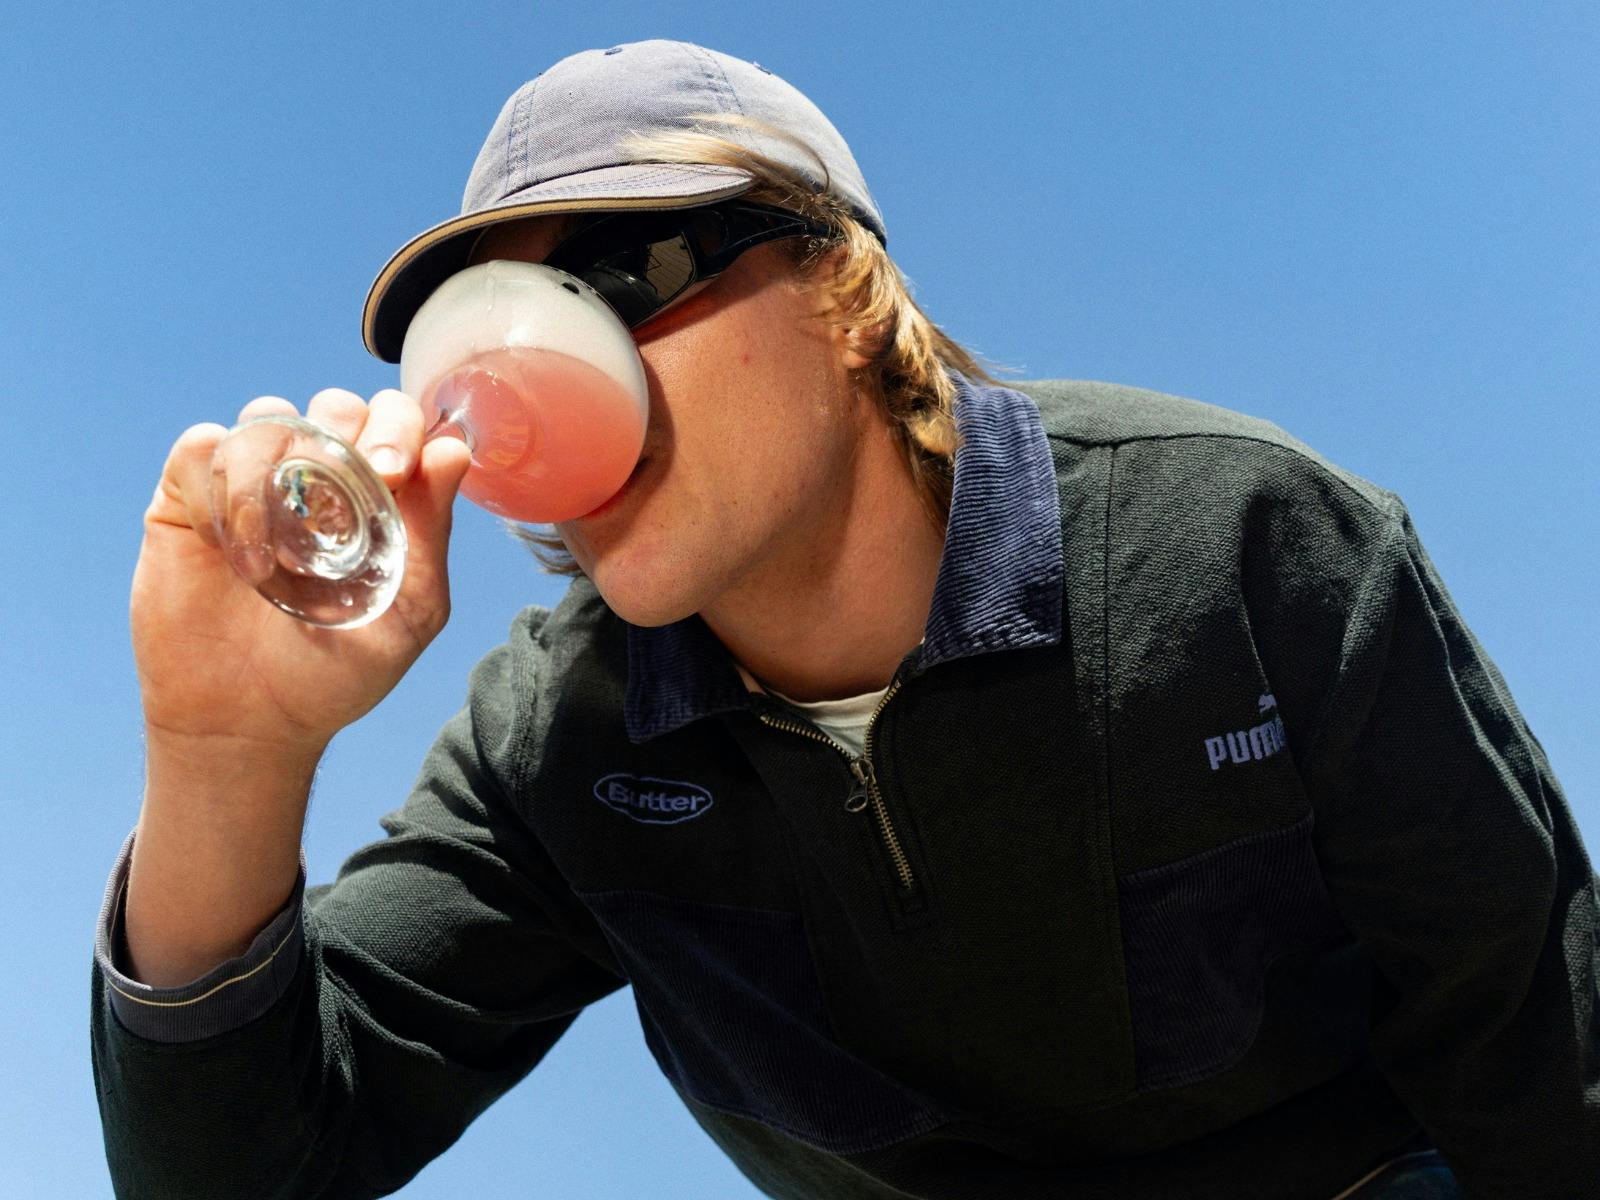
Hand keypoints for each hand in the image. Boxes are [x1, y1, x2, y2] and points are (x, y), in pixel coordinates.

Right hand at [131, 387, 472, 755]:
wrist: (250, 722)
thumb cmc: (338, 671)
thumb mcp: (408, 609)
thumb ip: (431, 530)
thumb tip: (454, 449)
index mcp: (376, 498)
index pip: (395, 421)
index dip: (399, 426)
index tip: (394, 473)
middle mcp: (316, 480)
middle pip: (334, 405)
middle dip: (344, 432)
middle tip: (347, 492)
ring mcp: (251, 485)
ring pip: (267, 416)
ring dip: (277, 471)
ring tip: (281, 555)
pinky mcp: (187, 499)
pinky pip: (201, 448)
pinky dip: (220, 486)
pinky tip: (233, 549)